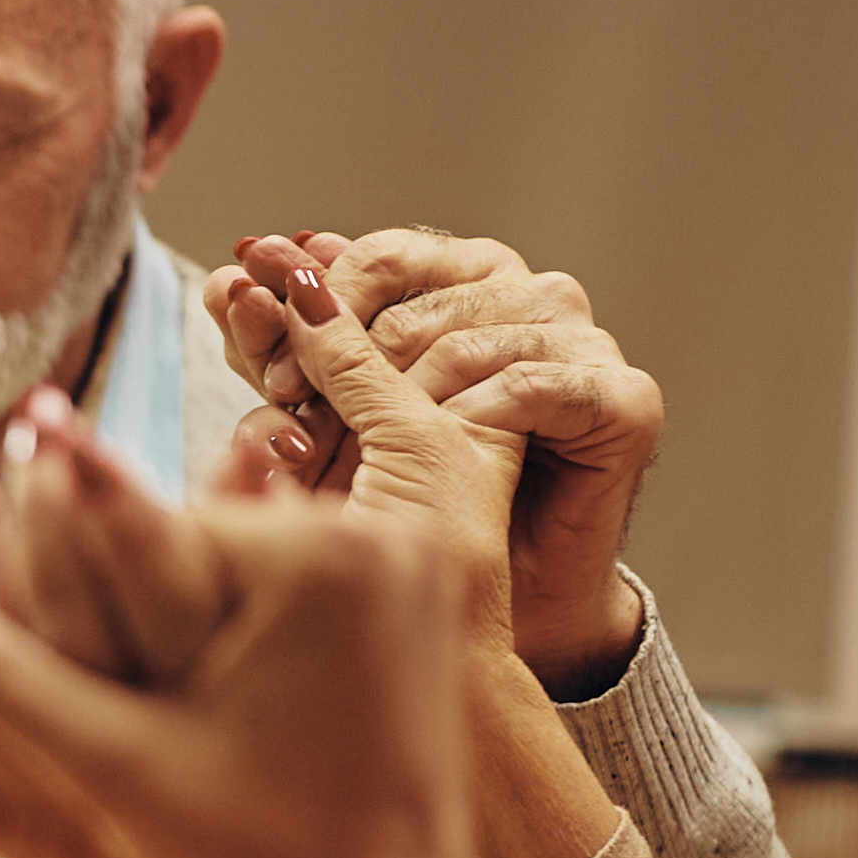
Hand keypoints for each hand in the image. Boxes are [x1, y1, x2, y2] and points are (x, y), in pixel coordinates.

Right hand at [0, 478, 488, 857]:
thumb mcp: (108, 759)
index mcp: (322, 557)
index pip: (138, 526)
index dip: (50, 562)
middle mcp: (389, 538)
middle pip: (188, 539)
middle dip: (113, 590)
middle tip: (31, 585)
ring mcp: (416, 570)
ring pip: (231, 562)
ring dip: (168, 607)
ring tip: (118, 660)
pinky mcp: (423, 606)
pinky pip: (290, 588)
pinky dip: (230, 627)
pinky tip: (194, 679)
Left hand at [207, 229, 660, 684]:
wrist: (491, 598)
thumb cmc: (411, 501)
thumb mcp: (333, 412)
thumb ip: (292, 343)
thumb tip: (234, 269)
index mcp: (463, 275)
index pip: (378, 259)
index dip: (312, 308)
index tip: (267, 374)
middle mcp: (528, 292)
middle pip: (414, 300)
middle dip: (337, 358)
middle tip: (292, 420)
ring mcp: (582, 339)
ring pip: (462, 344)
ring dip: (393, 404)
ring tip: (353, 453)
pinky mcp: (623, 396)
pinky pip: (529, 386)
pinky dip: (470, 421)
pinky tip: (437, 454)